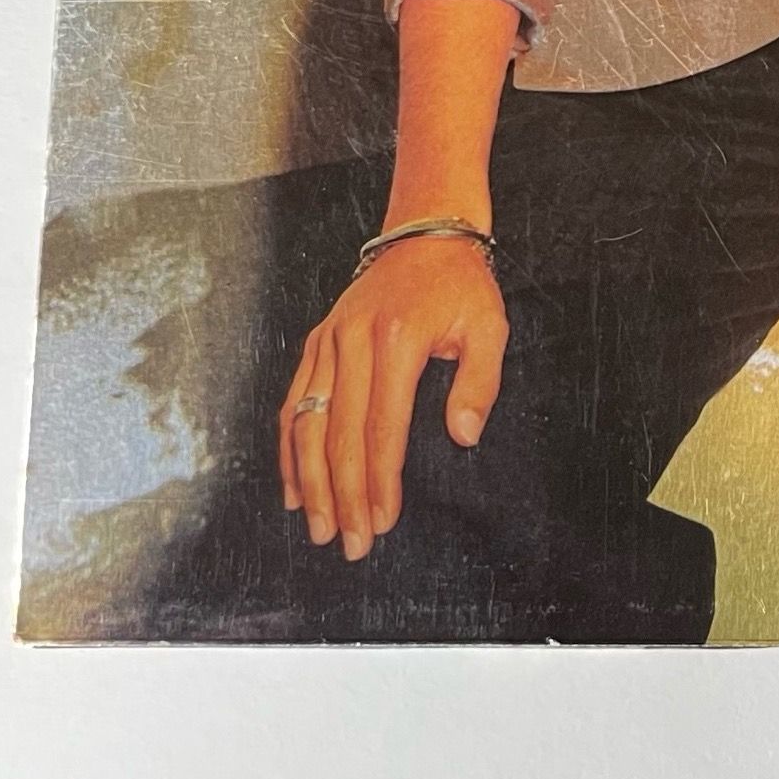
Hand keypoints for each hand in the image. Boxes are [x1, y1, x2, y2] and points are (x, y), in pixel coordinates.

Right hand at [278, 235, 507, 560]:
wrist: (426, 234)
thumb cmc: (461, 285)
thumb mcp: (489, 325)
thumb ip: (480, 382)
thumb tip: (464, 436)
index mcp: (398, 339)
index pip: (382, 427)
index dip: (380, 480)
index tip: (384, 520)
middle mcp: (353, 340)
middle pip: (340, 435)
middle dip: (344, 496)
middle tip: (351, 544)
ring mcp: (328, 340)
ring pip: (307, 424)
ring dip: (310, 483)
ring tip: (319, 528)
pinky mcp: (315, 341)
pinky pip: (294, 403)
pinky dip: (289, 449)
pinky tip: (294, 488)